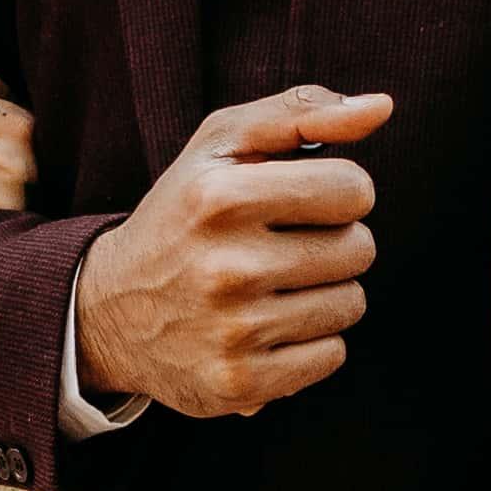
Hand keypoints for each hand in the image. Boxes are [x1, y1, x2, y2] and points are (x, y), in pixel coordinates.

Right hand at [73, 84, 391, 417]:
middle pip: (360, 249)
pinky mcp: (240, 383)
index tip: (304, 199)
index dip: (339, 191)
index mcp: (222, 197)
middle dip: (335, 242)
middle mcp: (227, 267)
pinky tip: (268, 327)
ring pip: (350, 304)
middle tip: (286, 245)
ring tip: (274, 286)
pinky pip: (332, 355)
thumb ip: (300, 112)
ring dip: (325, 292)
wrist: (108, 310)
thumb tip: (381, 107)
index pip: (355, 189)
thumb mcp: (220, 144)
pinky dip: (311, 342)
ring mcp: (233, 331)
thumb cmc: (184, 213)